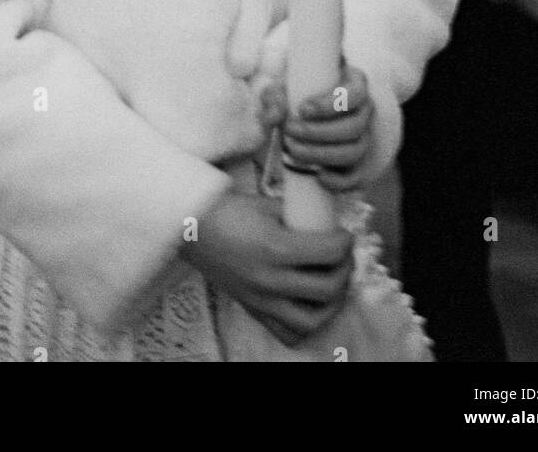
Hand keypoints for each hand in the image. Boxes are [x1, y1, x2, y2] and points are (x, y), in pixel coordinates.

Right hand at [184, 188, 352, 346]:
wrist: (192, 228)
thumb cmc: (229, 211)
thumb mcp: (267, 204)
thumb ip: (298, 215)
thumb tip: (325, 222)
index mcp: (275, 248)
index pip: (329, 252)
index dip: (345, 241)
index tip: (345, 233)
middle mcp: (270, 280)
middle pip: (327, 289)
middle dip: (345, 271)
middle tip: (343, 256)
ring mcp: (261, 300)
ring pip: (311, 321)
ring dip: (331, 304)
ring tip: (332, 284)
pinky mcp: (253, 310)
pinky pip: (287, 333)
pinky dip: (305, 325)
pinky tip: (309, 305)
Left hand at [264, 64, 374, 192]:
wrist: (296, 118)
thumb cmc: (294, 95)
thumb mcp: (281, 88)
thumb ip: (274, 97)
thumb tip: (276, 114)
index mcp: (353, 84)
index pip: (355, 93)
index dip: (331, 104)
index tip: (303, 109)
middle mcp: (363, 112)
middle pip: (354, 127)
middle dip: (319, 133)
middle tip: (290, 131)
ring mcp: (363, 138)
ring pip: (355, 151)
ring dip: (322, 154)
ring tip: (293, 150)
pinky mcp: (357, 163)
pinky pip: (356, 177)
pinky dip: (340, 180)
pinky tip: (319, 176)